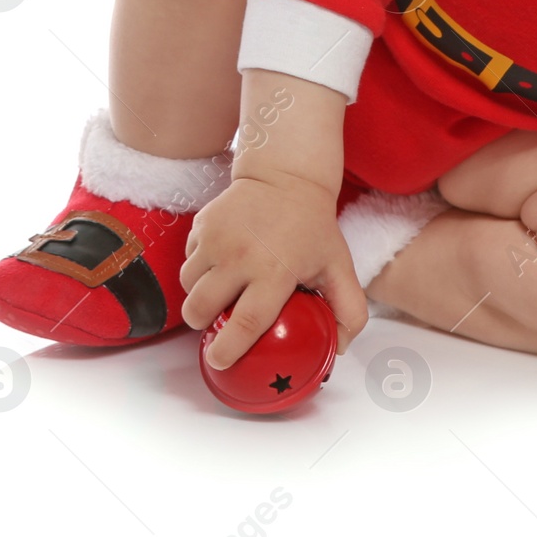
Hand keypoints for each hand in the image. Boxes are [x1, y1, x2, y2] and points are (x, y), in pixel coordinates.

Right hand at [178, 173, 366, 369]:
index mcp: (275, 271)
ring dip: (198, 296)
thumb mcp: (339, 266)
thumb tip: (339, 347)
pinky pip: (187, 260)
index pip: (245, 323)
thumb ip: (349, 309)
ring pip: (188, 286)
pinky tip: (219, 264)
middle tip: (217, 322)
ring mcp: (216, 239)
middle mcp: (240, 256)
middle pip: (201, 309)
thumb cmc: (313, 227)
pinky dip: (197, 269)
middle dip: (203, 324)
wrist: (287, 176)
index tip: (219, 360)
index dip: (228, 349)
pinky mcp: (202, 224)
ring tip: (219, 292)